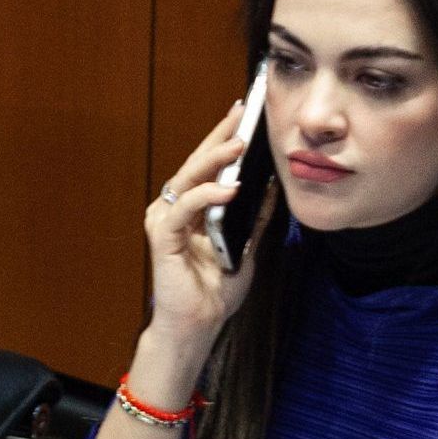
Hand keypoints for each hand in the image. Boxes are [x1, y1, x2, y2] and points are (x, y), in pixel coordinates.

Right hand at [144, 101, 277, 344]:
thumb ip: (256, 218)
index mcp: (193, 208)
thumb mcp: (246, 246)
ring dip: (214, 160)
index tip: (245, 113)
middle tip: (242, 113)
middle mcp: (175, 208)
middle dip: (220, 137)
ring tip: (239, 144)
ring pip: (189, 179)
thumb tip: (274, 187)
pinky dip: (206, 196)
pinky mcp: (162, 237)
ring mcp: (165, 220)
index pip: (209, 165)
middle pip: (197, 163)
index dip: (225, 138)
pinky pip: (183, 209)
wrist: (199, 325)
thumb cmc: (215, 290)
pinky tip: (229, 189)